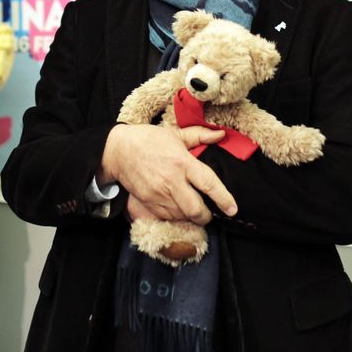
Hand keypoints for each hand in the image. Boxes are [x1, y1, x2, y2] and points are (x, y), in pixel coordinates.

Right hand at [102, 123, 236, 224]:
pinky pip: (167, 217)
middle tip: (210, 213)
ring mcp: (159, 194)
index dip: (223, 198)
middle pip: (196, 209)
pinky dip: (175, 216)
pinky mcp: (148, 202)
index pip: (208, 184)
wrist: (119, 150)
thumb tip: (220, 135)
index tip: (233, 209)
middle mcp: (172, 181)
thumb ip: (200, 135)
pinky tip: (177, 208)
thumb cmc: (149, 140)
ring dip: (190, 216)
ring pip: (182, 216)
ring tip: (192, 208)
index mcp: (183, 163)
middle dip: (206, 216)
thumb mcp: (175, 134)